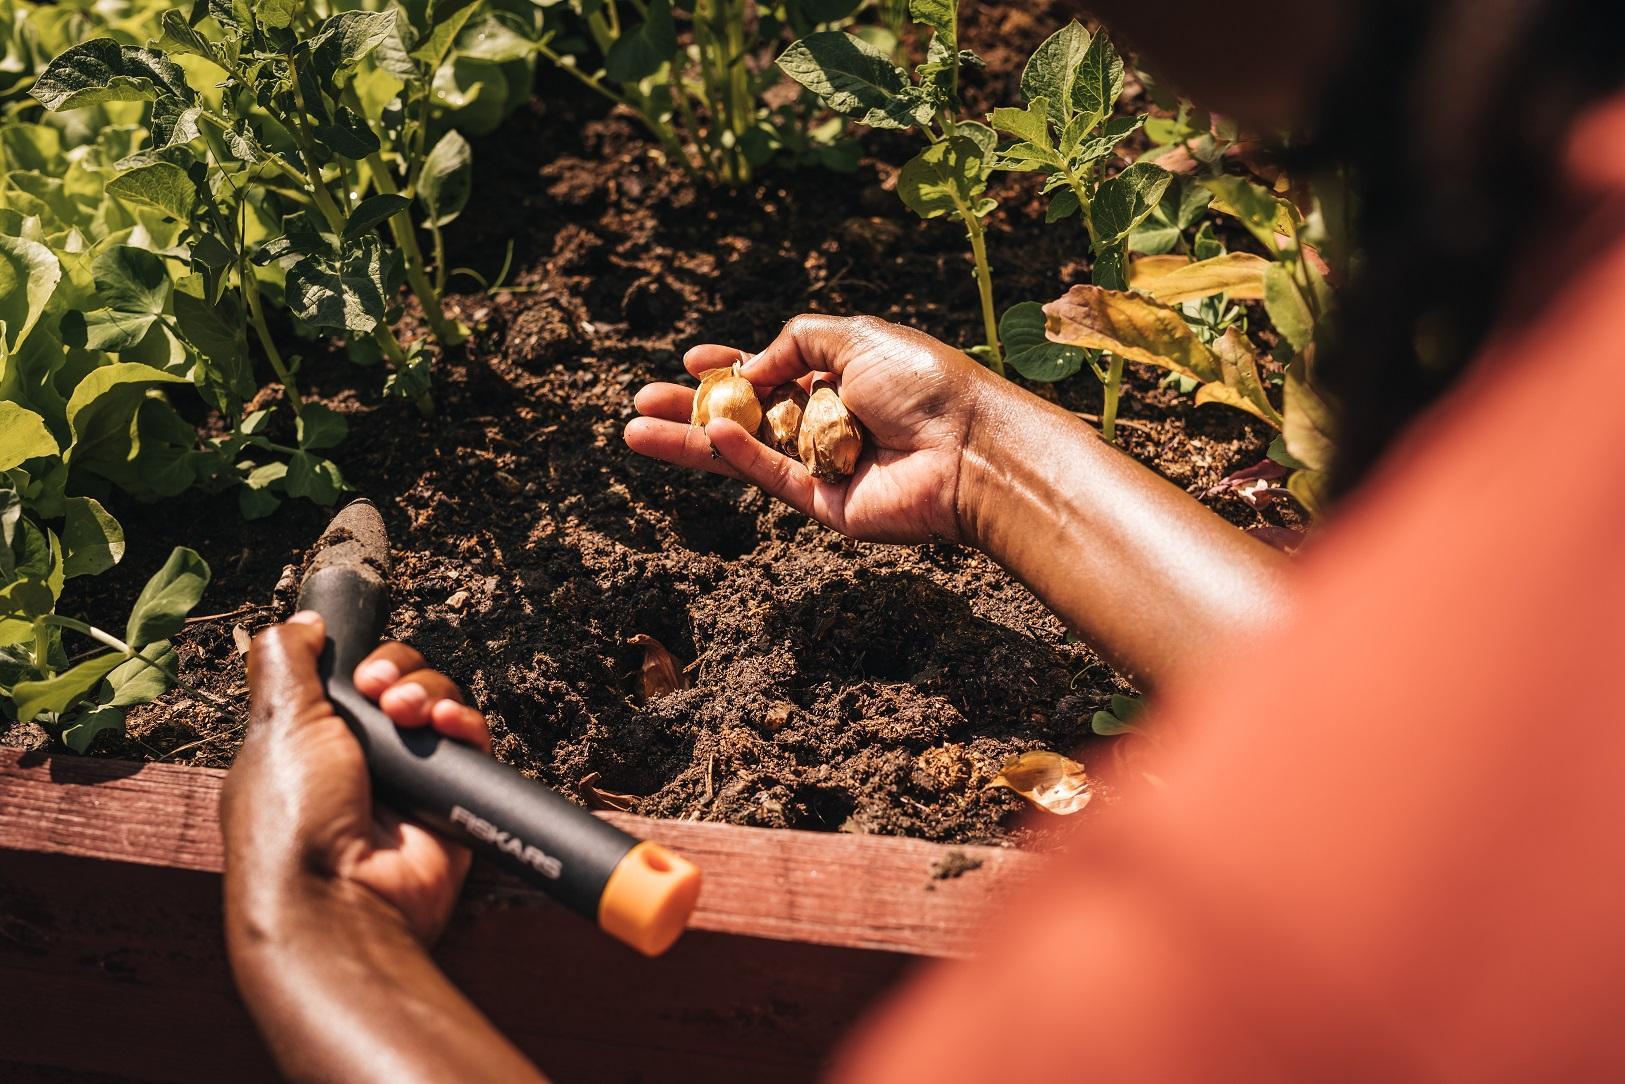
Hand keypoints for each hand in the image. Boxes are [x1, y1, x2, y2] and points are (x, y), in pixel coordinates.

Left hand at [221, 611, 491, 943]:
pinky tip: (448, 729)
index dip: (363, 663)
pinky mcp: (451, 803)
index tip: (358, 672)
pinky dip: (466, 727)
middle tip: (383, 694)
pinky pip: (474, 746)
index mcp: (312, 742)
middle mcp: (362, 761)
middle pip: (402, 685)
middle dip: (401, 675)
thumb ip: (287, 662)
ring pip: (441, 708)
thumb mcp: (274, 723)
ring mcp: (409, 784)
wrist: (338, 898)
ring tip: (414, 716)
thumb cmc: (292, 820)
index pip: (352, 679)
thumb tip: (305, 622)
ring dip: (432, 696)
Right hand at [625, 314, 1007, 543]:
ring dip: (690, 440)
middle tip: (641, 401)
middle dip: (693, 407)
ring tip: (633, 429)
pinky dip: (737, 455)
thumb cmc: (926, 386)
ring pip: (743, 450)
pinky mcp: (823, 504)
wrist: (970, 451)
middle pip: (746, 414)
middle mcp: (827, 420)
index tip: (690, 360)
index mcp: (842, 376)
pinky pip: (770, 475)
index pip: (774, 371)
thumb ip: (796, 341)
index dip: (731, 366)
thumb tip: (748, 365)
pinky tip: (706, 435)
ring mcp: (822, 464)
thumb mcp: (856, 337)